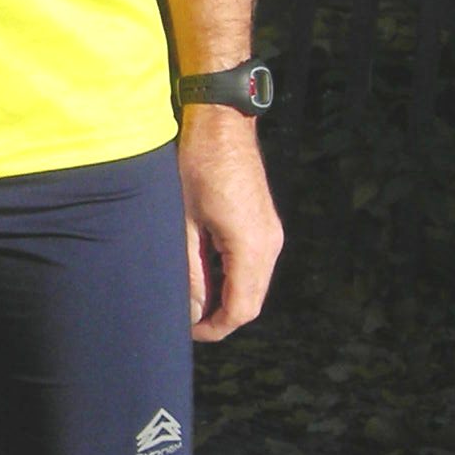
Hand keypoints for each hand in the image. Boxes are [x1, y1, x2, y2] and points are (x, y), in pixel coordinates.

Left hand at [177, 111, 281, 341]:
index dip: (215, 328)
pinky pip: (254, 264)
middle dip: (220, 318)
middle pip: (251, 301)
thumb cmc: (197, 165)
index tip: (187, 331)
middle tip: (185, 320)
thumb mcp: (184, 222)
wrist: (221, 122)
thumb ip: (190, 270)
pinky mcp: (264, 224)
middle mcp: (269, 243)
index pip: (241, 308)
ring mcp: (270, 233)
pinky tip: (204, 274)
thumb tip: (192, 312)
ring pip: (254, 284)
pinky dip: (232, 278)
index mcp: (251, 246)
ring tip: (191, 299)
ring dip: (226, 298)